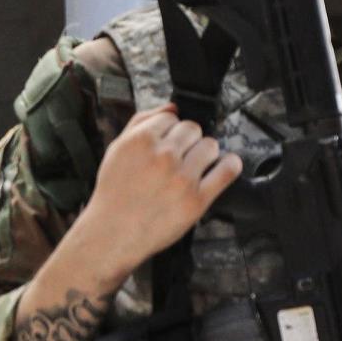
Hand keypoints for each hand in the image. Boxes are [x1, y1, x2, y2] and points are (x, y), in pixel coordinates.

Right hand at [75, 104, 243, 273]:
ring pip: (211, 145)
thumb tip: (171, 106)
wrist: (112, 233)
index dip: (169, 130)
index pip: (171, 117)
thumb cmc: (114, 194)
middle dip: (187, 141)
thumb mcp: (116, 150)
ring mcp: (182, 178)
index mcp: (141, 141)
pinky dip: (229, 165)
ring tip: (193, 168)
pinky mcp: (197, 199)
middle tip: (178, 158)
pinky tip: (222, 167)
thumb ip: (141, 122)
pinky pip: (227, 170)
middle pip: (193, 129)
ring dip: (205, 154)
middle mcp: (163, 156)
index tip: (167, 143)